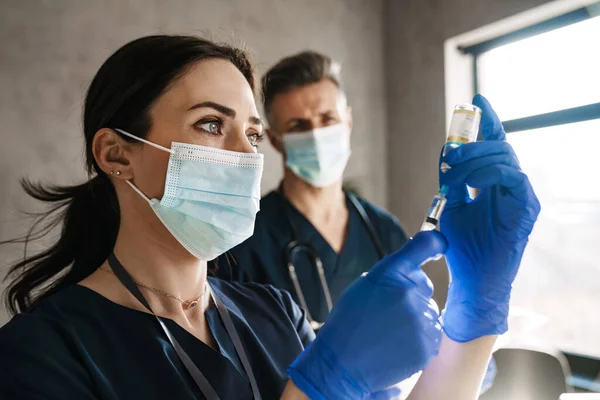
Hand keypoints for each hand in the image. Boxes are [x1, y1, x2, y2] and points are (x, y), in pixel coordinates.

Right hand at [288, 231, 446, 398]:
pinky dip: (418, 338)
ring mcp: (421, 320)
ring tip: (389, 332)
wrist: (341, 363)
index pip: (424, 245)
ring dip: (415, 318)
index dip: (435, 243)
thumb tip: (417, 262)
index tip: (440, 244)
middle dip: (412, 294)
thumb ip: (391, 271)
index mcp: (391, 273)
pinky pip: (431, 333)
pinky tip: (396, 344)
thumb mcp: (364, 285)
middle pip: (424, 286)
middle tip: (387, 311)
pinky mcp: (428, 344)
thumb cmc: (349, 321)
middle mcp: (410, 293)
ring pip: (428, 311)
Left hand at [439, 94, 540, 341]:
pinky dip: (488, 173)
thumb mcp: (452, 205)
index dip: (488, 121)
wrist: (473, 279)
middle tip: (449, 155)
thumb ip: (454, 180)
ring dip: (474, 160)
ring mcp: (521, 195)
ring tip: (452, 176)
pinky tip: (470, 183)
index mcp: (494, 182)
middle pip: (498, 146)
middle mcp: (511, 185)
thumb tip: (448, 152)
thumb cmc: (464, 246)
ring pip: (504, 157)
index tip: (476, 101)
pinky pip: (512, 176)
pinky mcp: (526, 207)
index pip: (495, 145)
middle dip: (471, 144)